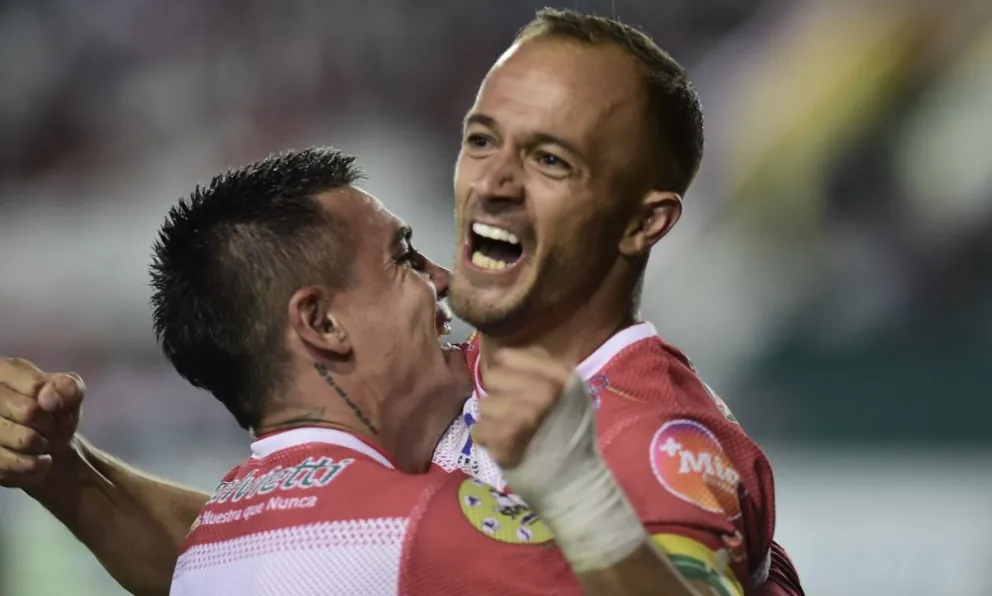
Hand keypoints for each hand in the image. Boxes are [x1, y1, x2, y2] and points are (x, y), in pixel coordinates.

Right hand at [0, 358, 84, 487]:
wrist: (46, 446)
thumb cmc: (54, 413)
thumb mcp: (70, 394)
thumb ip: (68, 387)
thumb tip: (47, 399)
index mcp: (3, 371)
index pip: (34, 387)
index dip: (53, 402)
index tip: (54, 408)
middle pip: (28, 412)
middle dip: (49, 424)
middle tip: (49, 428)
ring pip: (22, 440)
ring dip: (42, 446)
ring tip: (41, 443)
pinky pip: (10, 466)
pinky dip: (33, 467)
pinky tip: (37, 461)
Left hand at [471, 347, 574, 468]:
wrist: (575, 479)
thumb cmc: (570, 431)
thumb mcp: (570, 390)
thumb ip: (542, 367)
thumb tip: (505, 355)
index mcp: (560, 375)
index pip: (507, 356)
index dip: (506, 370)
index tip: (515, 384)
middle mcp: (542, 391)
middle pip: (492, 378)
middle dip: (499, 394)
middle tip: (515, 411)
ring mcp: (523, 416)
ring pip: (484, 405)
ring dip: (493, 418)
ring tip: (512, 430)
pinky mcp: (506, 441)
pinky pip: (479, 430)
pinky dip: (489, 440)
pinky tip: (505, 445)